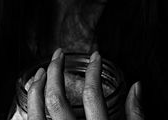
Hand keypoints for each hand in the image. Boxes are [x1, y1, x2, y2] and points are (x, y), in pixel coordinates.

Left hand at [27, 48, 143, 119]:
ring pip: (37, 113)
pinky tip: (31, 96)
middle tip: (58, 53)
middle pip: (57, 100)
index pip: (92, 95)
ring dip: (36, 88)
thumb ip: (136, 115)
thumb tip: (138, 86)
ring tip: (40, 70)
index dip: (94, 70)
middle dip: (55, 71)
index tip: (96, 56)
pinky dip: (29, 107)